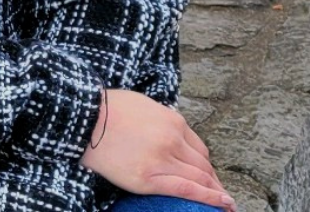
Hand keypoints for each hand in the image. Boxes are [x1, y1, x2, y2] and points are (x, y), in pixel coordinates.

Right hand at [80, 89, 233, 209]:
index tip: (210, 175)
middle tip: (222, 194)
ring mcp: (162, 159)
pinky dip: (209, 197)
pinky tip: (224, 203)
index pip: (199, 148)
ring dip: (216, 192)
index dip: (207, 165)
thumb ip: (163, 122)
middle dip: (214, 181)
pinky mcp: (148, 178)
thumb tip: (174, 137)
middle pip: (203, 165)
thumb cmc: (108, 110)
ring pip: (200, 178)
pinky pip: (186, 189)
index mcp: (172, 120)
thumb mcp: (144, 106)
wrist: (83, 118)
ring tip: (226, 205)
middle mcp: (172, 139)